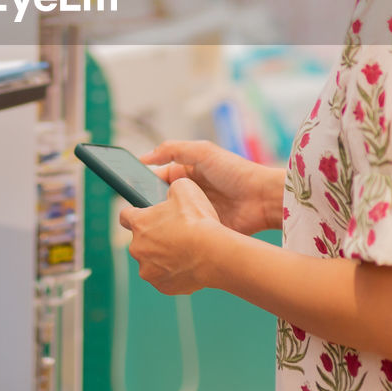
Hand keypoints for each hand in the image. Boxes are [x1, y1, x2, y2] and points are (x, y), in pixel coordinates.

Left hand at [119, 178, 223, 294]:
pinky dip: (174, 272)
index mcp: (139, 223)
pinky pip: (165, 278)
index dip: (135, 214)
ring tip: (185, 250)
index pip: (125, 216)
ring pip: (152, 261)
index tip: (143, 215)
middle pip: (140, 241)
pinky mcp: (162, 286)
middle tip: (175, 233)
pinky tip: (189, 264)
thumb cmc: (198, 221)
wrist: (214, 254)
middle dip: (154, 237)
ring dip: (163, 256)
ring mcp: (148, 270)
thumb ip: (171, 187)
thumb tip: (171, 191)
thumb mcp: (185, 189)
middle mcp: (137, 248)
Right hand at [141, 140, 284, 234]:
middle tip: (139, 214)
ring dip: (163, 224)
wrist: (262, 199)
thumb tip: (144, 158)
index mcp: (187, 174)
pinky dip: (177, 237)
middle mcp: (189, 194)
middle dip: (150, 207)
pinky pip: (185, 235)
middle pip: (161, 201)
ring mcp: (196, 213)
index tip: (130, 192)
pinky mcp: (204, 231)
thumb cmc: (235, 172)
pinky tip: (166, 241)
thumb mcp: (203, 151)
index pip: (157, 178)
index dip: (144, 184)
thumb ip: (173, 149)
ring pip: (171, 220)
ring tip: (150, 229)